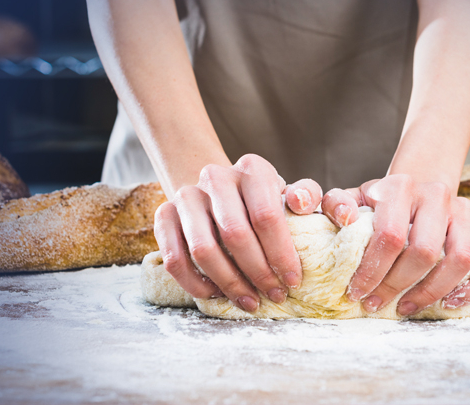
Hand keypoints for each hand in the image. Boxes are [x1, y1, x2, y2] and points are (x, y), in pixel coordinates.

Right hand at [153, 154, 322, 311]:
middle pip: (235, 234)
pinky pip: (174, 259)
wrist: (219, 192)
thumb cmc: (262, 201)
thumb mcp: (288, 194)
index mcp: (252, 168)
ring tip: (249, 300)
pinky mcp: (163, 215)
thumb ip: (305, 196)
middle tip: (274, 295)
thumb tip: (302, 203)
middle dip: (258, 272)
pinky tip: (217, 293)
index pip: (266, 216)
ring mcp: (186, 195)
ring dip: (228, 282)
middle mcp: (216, 177)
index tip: (293, 280)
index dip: (281, 254)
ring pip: (203, 249)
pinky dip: (195, 284)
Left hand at [321, 174, 469, 315]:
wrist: (417, 190)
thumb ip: (337, 205)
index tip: (357, 292)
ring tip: (407, 307)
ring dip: (432, 292)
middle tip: (376, 304)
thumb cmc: (381, 204)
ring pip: (459, 260)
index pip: (390, 236)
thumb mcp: (353, 199)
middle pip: (423, 252)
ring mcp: (464, 209)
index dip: (373, 271)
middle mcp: (436, 194)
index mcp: (400, 186)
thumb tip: (345, 219)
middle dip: (396, 286)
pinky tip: (450, 303)